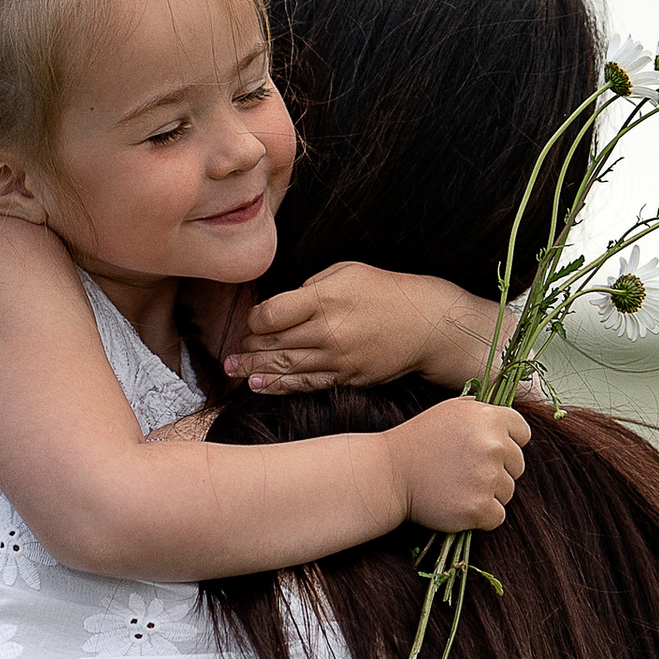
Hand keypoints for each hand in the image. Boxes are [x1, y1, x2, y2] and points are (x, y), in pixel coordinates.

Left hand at [225, 264, 497, 391]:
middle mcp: (328, 331)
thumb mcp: (348, 272)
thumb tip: (281, 306)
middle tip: (231, 352)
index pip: (272, 314)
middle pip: (274, 344)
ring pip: (285, 367)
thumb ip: (310, 287)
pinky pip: (306, 384)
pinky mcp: (347, 378)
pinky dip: (280, 387)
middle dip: (249, 348)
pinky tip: (260, 387)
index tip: (252, 321)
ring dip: (256, 370)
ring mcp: (338, 359)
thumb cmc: (386, 291)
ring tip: (235, 370)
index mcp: (326, 299)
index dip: (255, 320)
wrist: (428, 324)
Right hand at [393, 396, 527, 534]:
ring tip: (457, 488)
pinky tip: (458, 505)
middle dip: (498, 471)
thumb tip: (504, 418)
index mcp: (489, 418)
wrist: (388, 474)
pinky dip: (481, 516)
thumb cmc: (417, 441)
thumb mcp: (449, 411)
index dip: (508, 443)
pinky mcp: (479, 507)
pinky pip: (497, 516)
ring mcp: (487, 477)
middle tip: (466, 473)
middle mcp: (493, 445)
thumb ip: (480, 412)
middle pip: (518, 465)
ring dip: (488, 494)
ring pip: (508, 492)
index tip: (488, 452)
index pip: (523, 433)